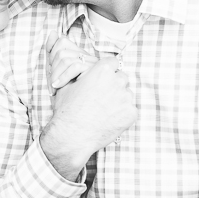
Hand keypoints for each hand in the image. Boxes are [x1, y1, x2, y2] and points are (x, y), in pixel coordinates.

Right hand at [41, 56, 137, 179]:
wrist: (72, 136)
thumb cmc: (67, 109)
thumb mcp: (69, 84)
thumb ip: (83, 73)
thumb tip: (87, 68)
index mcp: (102, 70)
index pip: (113, 62)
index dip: (107, 69)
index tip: (104, 77)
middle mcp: (117, 80)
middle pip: (121, 77)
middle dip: (113, 84)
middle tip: (102, 96)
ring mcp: (126, 97)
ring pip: (126, 93)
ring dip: (118, 98)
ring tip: (103, 110)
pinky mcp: (131, 113)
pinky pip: (129, 109)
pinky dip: (121, 113)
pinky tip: (108, 119)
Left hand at [46, 31, 94, 93]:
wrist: (78, 117)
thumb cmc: (69, 97)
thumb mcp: (58, 75)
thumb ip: (53, 53)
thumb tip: (53, 32)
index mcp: (82, 57)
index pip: (62, 43)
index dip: (51, 56)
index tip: (51, 74)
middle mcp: (90, 59)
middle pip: (62, 51)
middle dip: (51, 68)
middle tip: (51, 84)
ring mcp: (95, 65)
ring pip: (66, 58)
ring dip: (54, 74)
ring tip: (53, 88)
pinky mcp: (97, 72)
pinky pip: (76, 65)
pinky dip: (62, 77)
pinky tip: (57, 88)